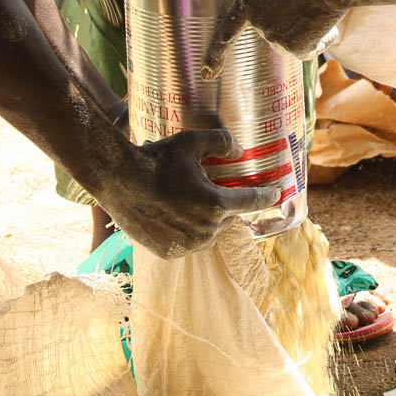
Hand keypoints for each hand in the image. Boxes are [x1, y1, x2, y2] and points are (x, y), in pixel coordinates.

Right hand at [100, 127, 279, 257]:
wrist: (118, 181)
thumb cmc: (156, 159)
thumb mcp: (191, 142)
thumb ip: (221, 142)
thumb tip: (239, 150)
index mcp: (216, 204)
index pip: (251, 202)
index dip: (266, 196)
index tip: (277, 193)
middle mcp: (206, 230)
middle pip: (227, 217)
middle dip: (224, 204)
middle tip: (210, 188)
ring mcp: (187, 245)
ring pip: (209, 232)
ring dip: (207, 219)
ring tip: (189, 200)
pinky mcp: (170, 253)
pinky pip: (188, 243)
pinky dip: (187, 231)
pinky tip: (175, 214)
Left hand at [202, 0, 346, 79]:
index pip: (226, 32)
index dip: (215, 54)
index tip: (206, 74)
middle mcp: (256, 20)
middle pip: (273, 31)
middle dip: (290, 22)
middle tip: (307, 1)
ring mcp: (273, 35)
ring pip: (292, 42)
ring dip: (307, 31)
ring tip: (318, 7)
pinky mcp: (293, 47)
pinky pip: (309, 50)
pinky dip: (321, 40)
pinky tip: (326, 22)